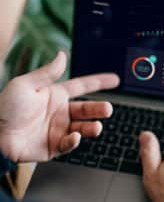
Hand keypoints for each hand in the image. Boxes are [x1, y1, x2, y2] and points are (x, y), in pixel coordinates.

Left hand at [0, 51, 119, 162]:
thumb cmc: (5, 108)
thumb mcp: (25, 85)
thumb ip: (47, 72)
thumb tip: (62, 55)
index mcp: (55, 95)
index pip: (82, 86)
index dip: (99, 82)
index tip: (115, 79)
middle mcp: (60, 112)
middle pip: (87, 109)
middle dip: (100, 109)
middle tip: (107, 109)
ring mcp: (58, 129)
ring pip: (83, 128)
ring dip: (92, 127)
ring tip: (96, 127)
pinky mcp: (54, 146)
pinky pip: (69, 144)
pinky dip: (74, 141)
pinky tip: (73, 137)